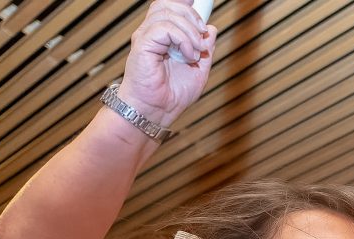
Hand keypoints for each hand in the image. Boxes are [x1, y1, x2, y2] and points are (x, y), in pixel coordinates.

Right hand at [118, 0, 217, 128]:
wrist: (157, 112)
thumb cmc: (172, 95)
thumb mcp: (198, 70)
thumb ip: (205, 49)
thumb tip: (212, 29)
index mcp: (162, 37)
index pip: (168, 6)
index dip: (183, 3)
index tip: (197, 5)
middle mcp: (151, 34)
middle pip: (168, 5)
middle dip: (191, 16)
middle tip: (202, 37)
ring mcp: (146, 38)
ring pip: (168, 14)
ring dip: (190, 31)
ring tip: (195, 53)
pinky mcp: (142, 44)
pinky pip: (164, 28)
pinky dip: (182, 39)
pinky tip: (188, 55)